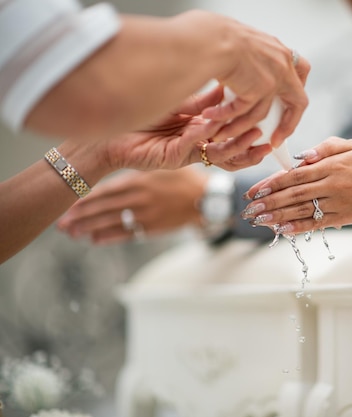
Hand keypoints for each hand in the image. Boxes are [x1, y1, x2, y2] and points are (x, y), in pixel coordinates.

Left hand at [57, 167, 206, 243]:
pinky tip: (94, 239)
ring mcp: (146, 215)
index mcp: (139, 181)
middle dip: (81, 216)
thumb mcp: (160, 165)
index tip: (68, 202)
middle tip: (61, 223)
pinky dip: (109, 236)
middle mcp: (140, 199)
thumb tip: (114, 156)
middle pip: (104, 209)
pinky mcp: (153, 227)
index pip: (106, 191)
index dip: (86, 198)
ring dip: (90, 228)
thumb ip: (139, 165)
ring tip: (71, 232)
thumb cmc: (182, 178)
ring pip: (112, 222)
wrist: (205, 198)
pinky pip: (127, 234)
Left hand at [99, 88, 272, 171]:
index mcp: (202, 134)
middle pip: (232, 153)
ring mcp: (186, 155)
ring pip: (219, 156)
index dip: (251, 134)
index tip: (267, 123)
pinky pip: (192, 147)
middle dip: (251, 148)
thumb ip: (205, 103)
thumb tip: (228, 90)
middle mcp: (198, 147)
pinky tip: (209, 125)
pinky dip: (202, 136)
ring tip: (253, 137)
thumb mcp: (181, 106)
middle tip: (268, 140)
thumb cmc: (143, 117)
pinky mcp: (171, 159)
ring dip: (237, 147)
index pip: (233, 138)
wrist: (110, 133)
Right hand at [194, 12, 310, 147]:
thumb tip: (249, 73)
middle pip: (298, 102)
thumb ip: (255, 59)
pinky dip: (224, 116)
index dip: (296, 89)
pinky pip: (242, 112)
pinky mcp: (258, 90)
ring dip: (240, 127)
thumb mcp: (246, 44)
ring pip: (261, 114)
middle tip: (276, 138)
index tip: (286, 104)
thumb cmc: (218, 37)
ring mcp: (273, 79)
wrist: (211, 38)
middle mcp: (283, 65)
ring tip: (223, 132)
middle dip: (289, 124)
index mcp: (281, 51)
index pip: (302, 70)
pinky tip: (210, 116)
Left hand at [241, 137, 351, 233]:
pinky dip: (298, 227)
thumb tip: (300, 158)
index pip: (294, 176)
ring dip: (277, 216)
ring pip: (301, 210)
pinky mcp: (343, 217)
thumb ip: (324, 148)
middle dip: (268, 201)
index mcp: (331, 166)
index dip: (271, 183)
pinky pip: (317, 223)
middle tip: (249, 208)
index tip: (254, 190)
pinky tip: (281, 229)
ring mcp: (337, 203)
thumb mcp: (350, 146)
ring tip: (258, 219)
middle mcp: (331, 185)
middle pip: (293, 195)